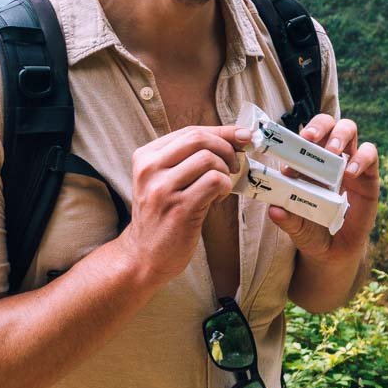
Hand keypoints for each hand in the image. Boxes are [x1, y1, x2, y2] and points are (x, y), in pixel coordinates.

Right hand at [119, 124, 252, 286]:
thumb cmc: (161, 216)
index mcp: (145, 157)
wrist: (144, 256)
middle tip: (235, 165)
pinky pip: (213, 182)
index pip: (190, 131)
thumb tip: (233, 138)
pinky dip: (224, 186)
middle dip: (226, 148)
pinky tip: (217, 199)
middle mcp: (150, 169)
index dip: (222, 132)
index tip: (243, 136)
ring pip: (208, 159)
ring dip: (225, 171)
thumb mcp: (162, 180)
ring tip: (221, 187)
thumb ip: (187, 159)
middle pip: (199, 139)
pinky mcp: (179, 208)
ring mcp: (163, 189)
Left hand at [268, 115, 379, 263]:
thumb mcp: (296, 228)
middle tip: (310, 137)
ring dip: (339, 135)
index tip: (286, 151)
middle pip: (328, 124)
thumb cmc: (311, 233)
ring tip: (332, 151)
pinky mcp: (369, 176)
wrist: (335, 253)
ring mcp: (349, 164)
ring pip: (349, 130)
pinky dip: (361, 157)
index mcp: (306, 164)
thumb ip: (287, 219)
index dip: (295, 140)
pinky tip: (350, 172)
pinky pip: (370, 154)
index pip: (302, 139)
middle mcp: (328, 159)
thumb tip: (274, 209)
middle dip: (319, 125)